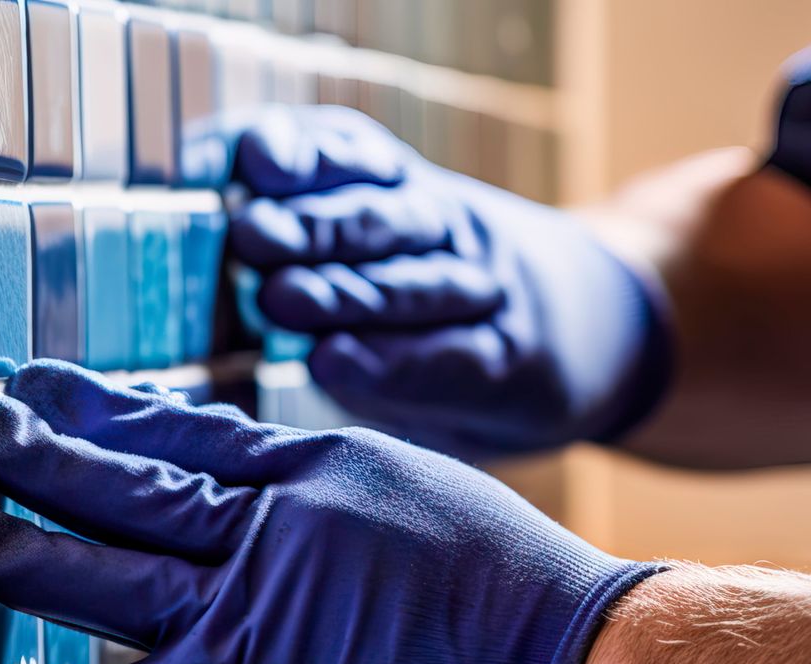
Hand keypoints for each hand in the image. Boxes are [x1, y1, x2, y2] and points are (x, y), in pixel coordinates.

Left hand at [0, 360, 663, 663]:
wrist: (576, 640)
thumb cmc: (514, 581)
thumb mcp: (412, 491)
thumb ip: (332, 496)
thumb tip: (281, 503)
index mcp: (313, 462)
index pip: (184, 426)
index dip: (104, 407)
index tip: (41, 385)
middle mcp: (275, 507)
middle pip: (130, 472)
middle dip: (38, 450)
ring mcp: (266, 582)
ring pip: (115, 559)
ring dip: (25, 546)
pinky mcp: (273, 663)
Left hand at [227, 106, 670, 456]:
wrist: (594, 332)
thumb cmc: (434, 297)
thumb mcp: (380, 244)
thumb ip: (303, 238)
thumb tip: (216, 228)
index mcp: (404, 188)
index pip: (357, 153)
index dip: (309, 153)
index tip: (258, 162)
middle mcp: (443, 228)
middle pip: (378, 216)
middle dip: (312, 224)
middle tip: (251, 234)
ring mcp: (483, 292)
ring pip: (410, 284)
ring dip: (345, 291)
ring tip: (282, 300)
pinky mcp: (509, 360)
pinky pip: (449, 357)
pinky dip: (389, 363)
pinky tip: (334, 364)